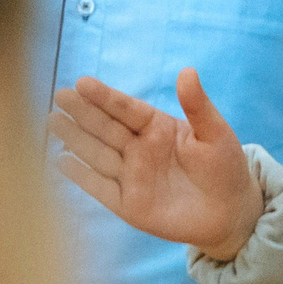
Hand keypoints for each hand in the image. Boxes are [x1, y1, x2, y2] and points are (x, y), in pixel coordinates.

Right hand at [51, 69, 263, 263]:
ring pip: (97, 154)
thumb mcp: (215, 133)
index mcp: (158, 128)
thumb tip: (187, 71)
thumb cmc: (225, 167)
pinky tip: (61, 161)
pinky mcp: (128, 204)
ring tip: (52, 121)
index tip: (83, 82)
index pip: (126, 109)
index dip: (105, 97)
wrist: (230, 212)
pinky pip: (100, 187)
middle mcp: (139, 149)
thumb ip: (198, 105)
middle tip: (59, 96)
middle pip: (106, 128)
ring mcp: (131, 176)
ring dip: (75, 139)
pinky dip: (81, 176)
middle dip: (83, 113)